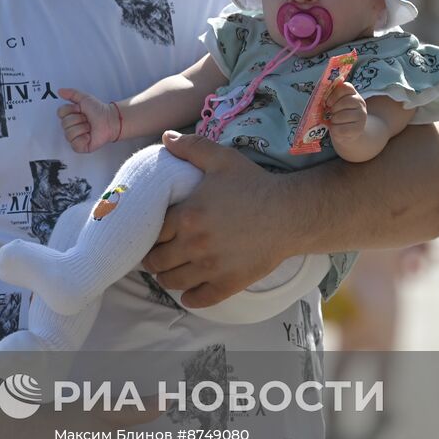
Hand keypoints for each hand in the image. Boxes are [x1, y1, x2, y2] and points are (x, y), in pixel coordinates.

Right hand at [58, 88, 120, 152]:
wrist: (110, 120)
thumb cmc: (98, 110)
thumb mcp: (85, 98)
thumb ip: (71, 93)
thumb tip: (60, 91)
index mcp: (69, 116)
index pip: (61, 112)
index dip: (72, 110)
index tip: (81, 109)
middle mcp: (70, 127)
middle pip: (65, 123)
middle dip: (79, 119)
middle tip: (87, 119)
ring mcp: (74, 137)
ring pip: (69, 133)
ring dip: (82, 128)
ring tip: (89, 127)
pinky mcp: (79, 146)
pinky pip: (75, 144)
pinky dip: (84, 138)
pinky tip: (89, 136)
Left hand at [143, 131, 295, 306]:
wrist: (290, 213)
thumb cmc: (255, 184)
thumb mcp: (222, 159)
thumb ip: (191, 148)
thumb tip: (166, 137)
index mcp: (187, 216)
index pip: (151, 233)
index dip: (147, 234)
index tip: (150, 234)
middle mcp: (193, 245)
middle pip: (156, 261)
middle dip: (152, 258)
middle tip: (155, 254)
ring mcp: (210, 268)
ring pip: (172, 282)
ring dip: (166, 278)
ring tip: (169, 271)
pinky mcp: (228, 284)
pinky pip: (198, 300)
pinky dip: (189, 298)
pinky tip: (189, 291)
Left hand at [324, 81, 367, 144]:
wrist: (349, 133)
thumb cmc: (339, 116)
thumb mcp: (336, 104)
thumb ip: (331, 97)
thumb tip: (319, 94)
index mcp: (354, 94)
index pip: (346, 87)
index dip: (334, 94)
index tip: (328, 102)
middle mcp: (360, 104)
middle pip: (345, 101)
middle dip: (334, 108)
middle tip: (330, 113)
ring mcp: (361, 117)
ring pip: (342, 115)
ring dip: (334, 119)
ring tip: (334, 121)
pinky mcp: (358, 129)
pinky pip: (341, 128)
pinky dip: (335, 129)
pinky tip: (335, 128)